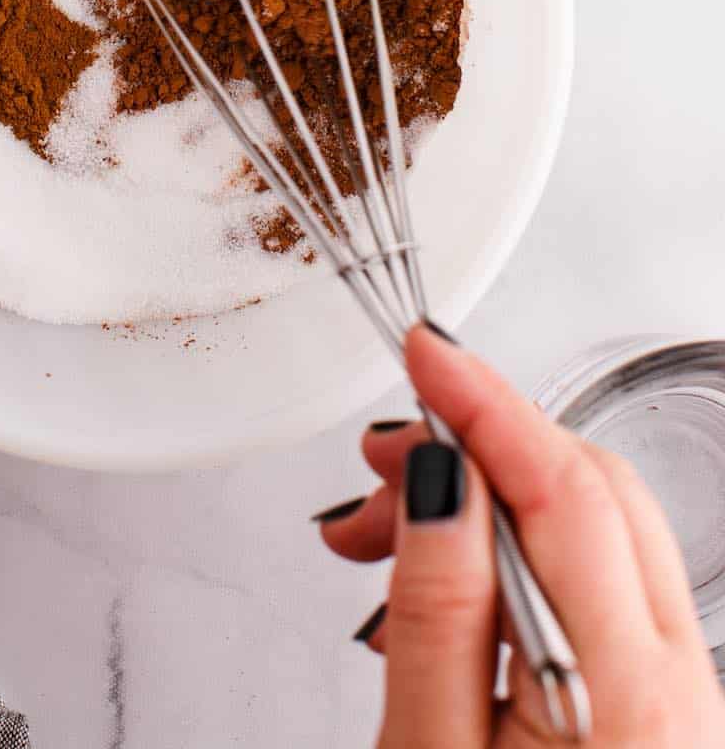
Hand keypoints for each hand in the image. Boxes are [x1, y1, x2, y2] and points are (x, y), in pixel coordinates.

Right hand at [317, 326, 724, 746]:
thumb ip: (438, 612)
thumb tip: (439, 478)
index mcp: (629, 691)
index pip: (565, 489)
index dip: (486, 402)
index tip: (425, 352)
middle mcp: (681, 686)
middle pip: (592, 491)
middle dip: (477, 449)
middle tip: (382, 465)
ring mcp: (682, 698)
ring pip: (599, 532)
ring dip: (488, 505)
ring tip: (386, 542)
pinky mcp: (662, 712)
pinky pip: (601, 589)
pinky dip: (518, 560)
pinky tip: (445, 589)